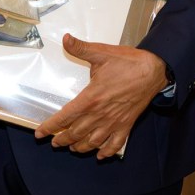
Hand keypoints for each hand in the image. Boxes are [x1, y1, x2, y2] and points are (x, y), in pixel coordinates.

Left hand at [34, 35, 167, 158]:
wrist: (154, 70)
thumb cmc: (129, 63)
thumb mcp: (101, 53)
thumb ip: (80, 48)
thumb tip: (66, 39)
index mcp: (91, 98)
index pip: (64, 117)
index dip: (50, 127)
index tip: (40, 133)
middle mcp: (100, 114)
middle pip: (76, 133)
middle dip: (62, 139)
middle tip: (54, 142)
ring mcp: (114, 121)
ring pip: (93, 142)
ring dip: (80, 147)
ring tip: (72, 147)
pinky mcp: (126, 124)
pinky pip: (116, 144)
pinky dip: (107, 152)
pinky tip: (101, 155)